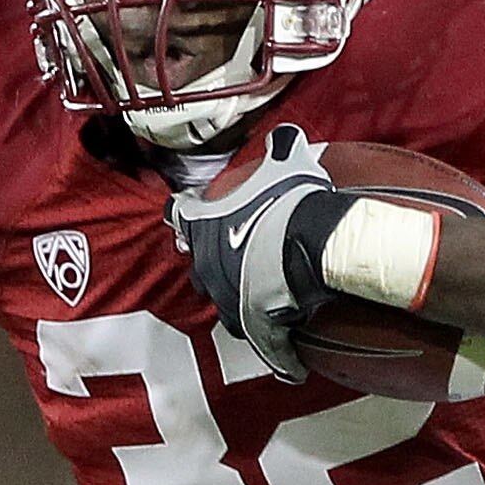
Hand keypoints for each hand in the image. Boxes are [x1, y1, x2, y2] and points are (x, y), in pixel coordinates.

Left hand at [169, 124, 352, 380]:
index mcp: (206, 223)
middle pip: (199, 266)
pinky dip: (270, 339)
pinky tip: (286, 349)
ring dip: (239, 297)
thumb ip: (281, 148)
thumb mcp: (286, 163)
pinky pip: (257, 336)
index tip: (191, 211)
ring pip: (223, 302)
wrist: (304, 246)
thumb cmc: (290, 202)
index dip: (186, 212)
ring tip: (262, 294)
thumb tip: (286, 136)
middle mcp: (206, 263)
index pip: (179, 213)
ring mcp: (225, 297)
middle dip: (215, 262)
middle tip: (238, 255)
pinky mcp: (249, 325)